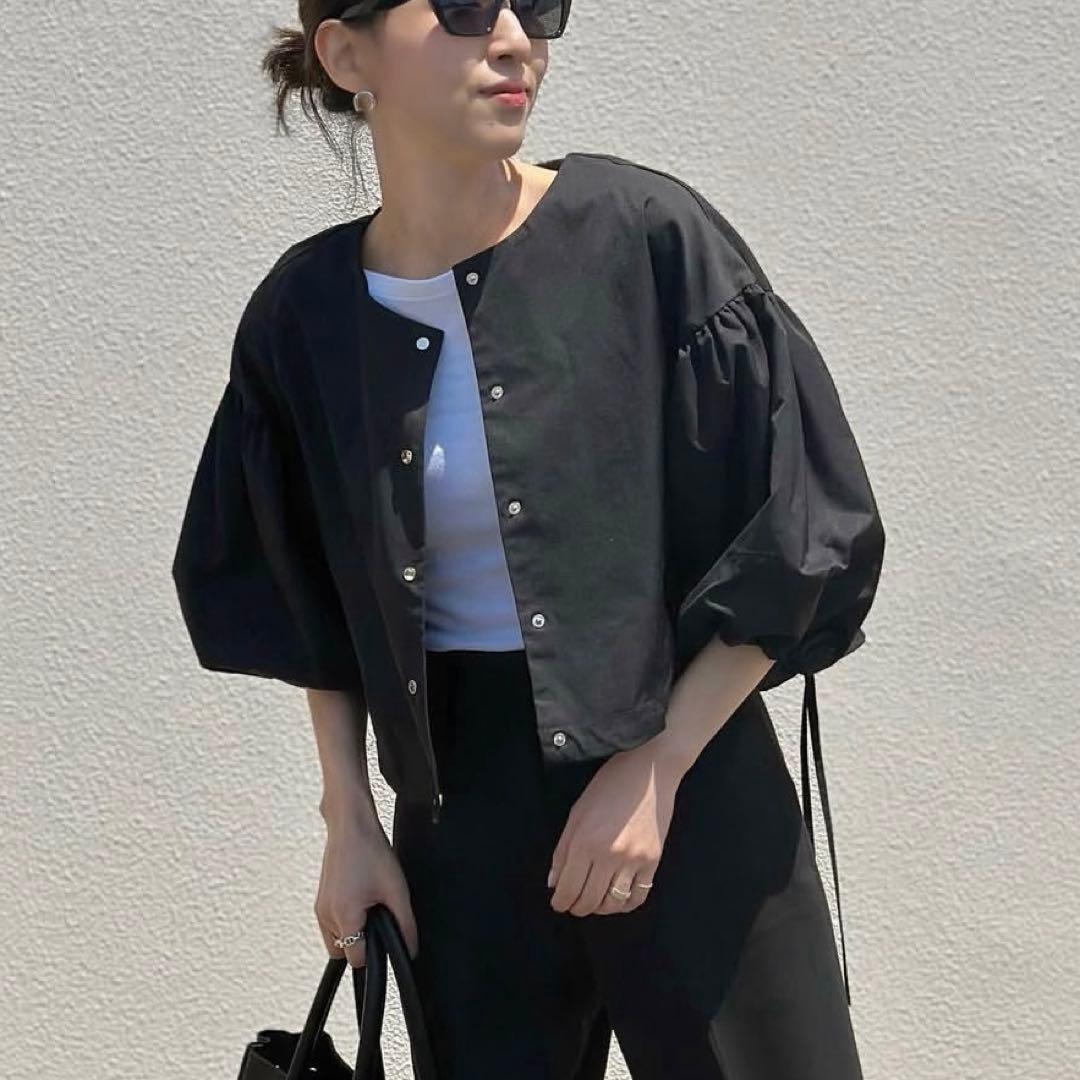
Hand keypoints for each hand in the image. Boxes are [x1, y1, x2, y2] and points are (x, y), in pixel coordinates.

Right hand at [314, 817, 418, 966]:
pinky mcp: (320, 900)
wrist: (350, 825)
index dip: (375, 952)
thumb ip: (405, 924)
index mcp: (343, 916)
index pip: (356, 959)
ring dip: (354, 931)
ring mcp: (320, 908)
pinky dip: (347, 920)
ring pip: (337, 939)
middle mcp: (326, 915)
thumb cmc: (370, 851)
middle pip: (344, 952)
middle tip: (379, 917)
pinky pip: (333, 924)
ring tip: (371, 904)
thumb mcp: (396, 890)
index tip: (385, 935)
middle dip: (363, 942)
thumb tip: (410, 950)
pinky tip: (362, 899)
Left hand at [547, 736, 685, 916]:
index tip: (559, 903)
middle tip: (574, 904)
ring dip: (600, 908)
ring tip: (594, 901)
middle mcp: (609, 856)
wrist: (648, 770)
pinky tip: (617, 898)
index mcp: (585, 842)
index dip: (560, 901)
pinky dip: (625, 904)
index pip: (568, 888)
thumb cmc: (608, 786)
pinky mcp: (654, 861)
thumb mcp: (577, 813)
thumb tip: (554, 883)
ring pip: (614, 904)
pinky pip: (638, 897)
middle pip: (590, 901)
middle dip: (578, 907)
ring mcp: (634, 860)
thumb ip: (563, 850)